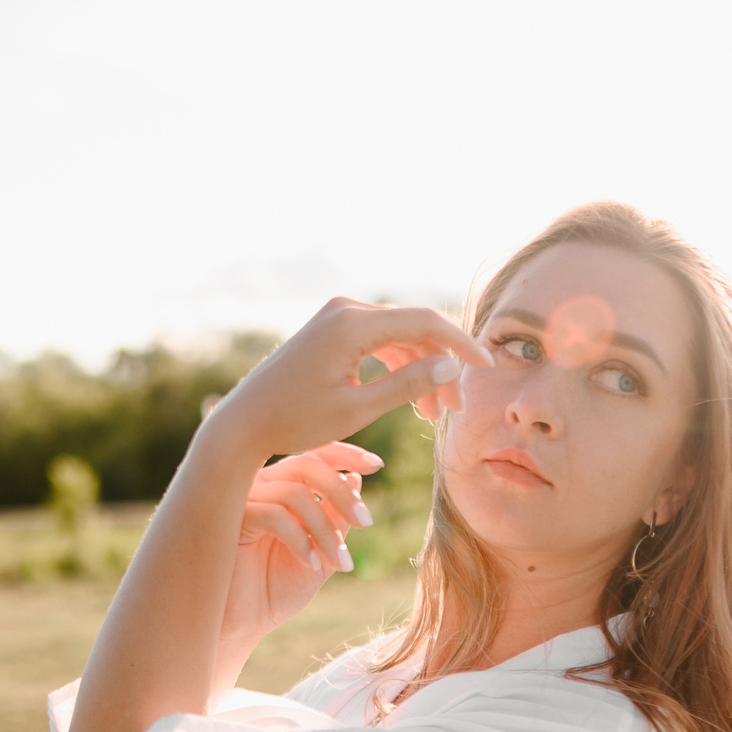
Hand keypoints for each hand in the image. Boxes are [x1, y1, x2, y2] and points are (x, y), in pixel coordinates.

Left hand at [201, 297, 495, 464]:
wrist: (245, 421)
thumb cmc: (296, 421)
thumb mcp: (357, 409)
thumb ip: (407, 385)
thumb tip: (453, 366)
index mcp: (352, 324)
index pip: (425, 322)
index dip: (461, 345)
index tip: (486, 369)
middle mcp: (346, 310)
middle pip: (414, 328)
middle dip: (441, 367)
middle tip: (455, 409)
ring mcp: (338, 316)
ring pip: (399, 336)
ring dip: (421, 370)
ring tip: (433, 414)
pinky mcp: (332, 329)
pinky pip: (379, 341)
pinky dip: (398, 367)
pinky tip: (411, 398)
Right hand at [220, 442, 382, 648]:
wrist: (240, 626)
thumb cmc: (274, 590)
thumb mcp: (320, 554)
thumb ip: (336, 520)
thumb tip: (355, 478)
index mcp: (279, 487)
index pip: (312, 454)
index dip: (345, 453)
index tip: (377, 464)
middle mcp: (257, 486)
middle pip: (306, 464)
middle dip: (342, 492)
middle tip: (367, 521)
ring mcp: (240, 500)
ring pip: (295, 492)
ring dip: (326, 528)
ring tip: (341, 561)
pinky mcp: (228, 521)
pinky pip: (273, 514)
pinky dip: (301, 538)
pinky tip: (311, 564)